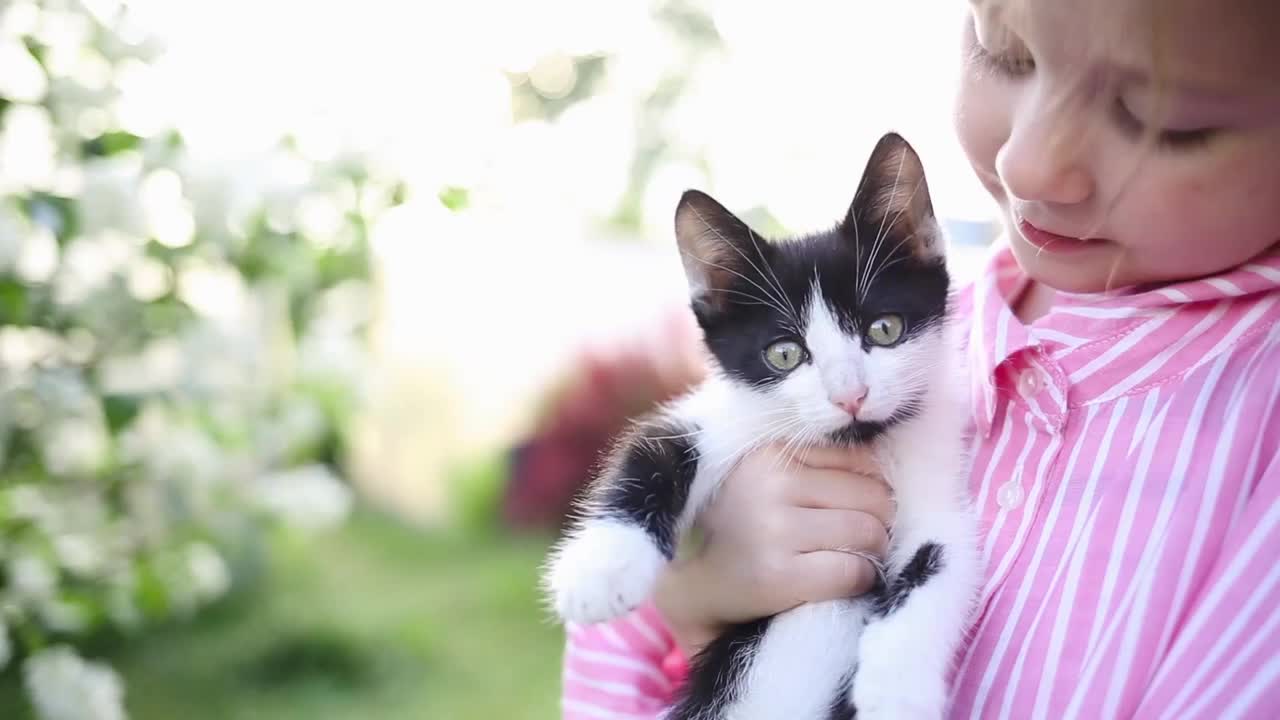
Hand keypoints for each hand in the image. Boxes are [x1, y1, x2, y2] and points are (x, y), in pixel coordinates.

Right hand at [654, 444, 893, 654]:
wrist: (700, 584)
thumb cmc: (748, 528)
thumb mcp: (772, 480)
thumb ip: (821, 466)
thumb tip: (888, 470)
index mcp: (771, 453)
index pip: (860, 460)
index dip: (875, 488)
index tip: (863, 509)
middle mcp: (771, 485)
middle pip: (871, 498)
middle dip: (880, 522)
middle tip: (865, 538)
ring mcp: (774, 530)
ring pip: (867, 534)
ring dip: (874, 552)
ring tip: (856, 557)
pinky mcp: (780, 575)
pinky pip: (853, 572)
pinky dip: (861, 579)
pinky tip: (845, 580)